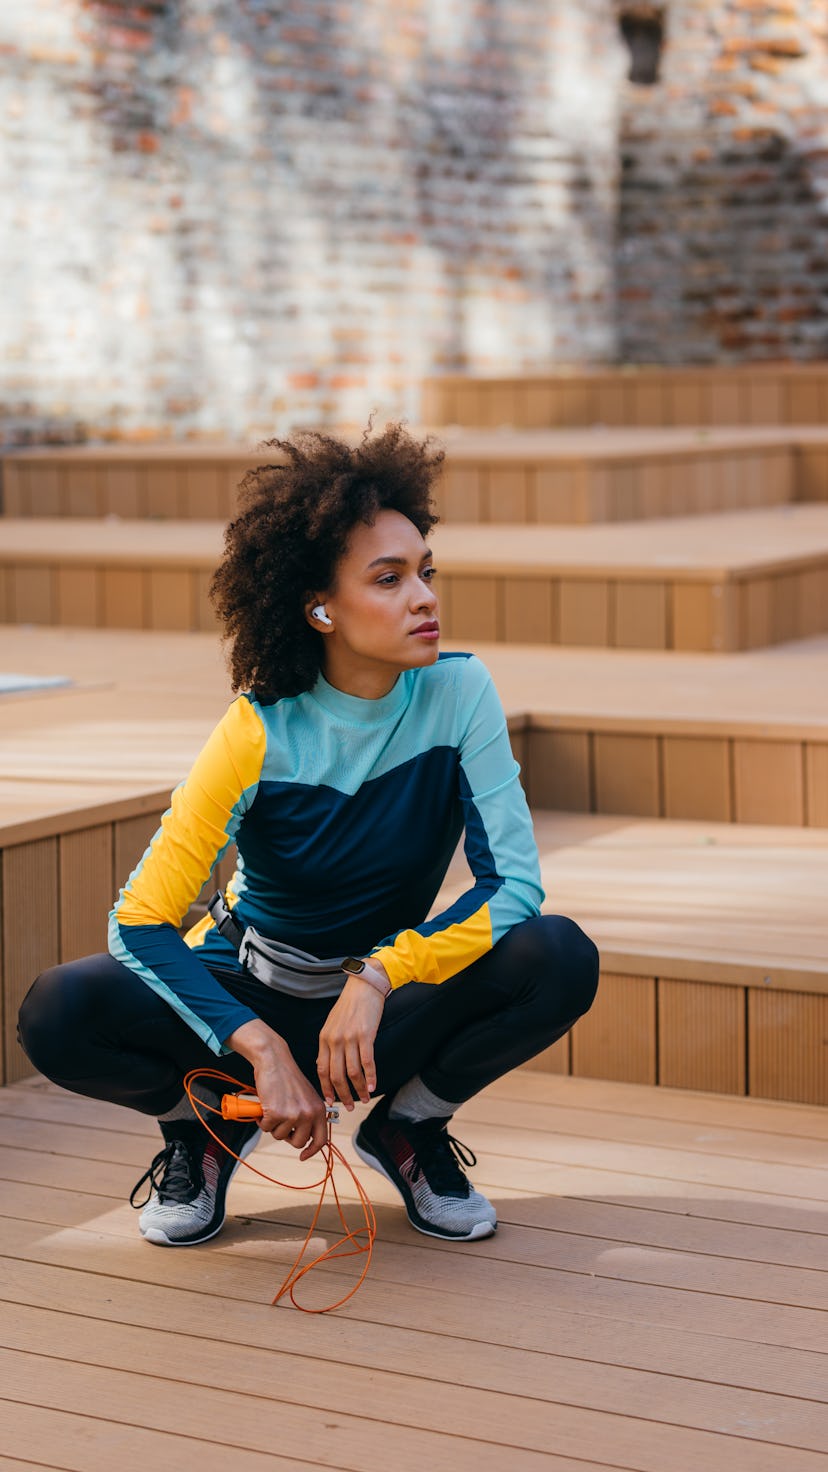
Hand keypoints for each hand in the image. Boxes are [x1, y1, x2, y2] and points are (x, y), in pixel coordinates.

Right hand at [225, 1018, 327, 1159]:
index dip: (311, 1151)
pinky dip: (262, 1120)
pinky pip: (266, 1128)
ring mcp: (293, 1114)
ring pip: (280, 1136)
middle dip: (287, 1136)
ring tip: (274, 1107)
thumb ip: (308, 1116)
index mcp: (319, 1110)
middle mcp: (309, 1114)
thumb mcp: (306, 1097)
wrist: (274, 1060)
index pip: (321, 1140)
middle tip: (281, 1122)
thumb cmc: (287, 1078)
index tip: (303, 1157)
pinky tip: (265, 1105)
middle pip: (298, 1142)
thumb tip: (304, 1139)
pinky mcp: (276, 1113)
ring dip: (273, 1125)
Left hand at [316, 967, 387, 1110]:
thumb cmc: (350, 1005)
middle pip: (336, 1075)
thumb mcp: (333, 1024)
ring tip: (365, 1099)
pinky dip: (370, 1077)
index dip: (326, 1088)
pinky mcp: (365, 1035)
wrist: (364, 986)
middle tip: (350, 1107)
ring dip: (359, 1089)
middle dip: (343, 1095)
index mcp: (324, 1039)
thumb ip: (330, 1043)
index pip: (321, 1070)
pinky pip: (367, 1062)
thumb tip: (328, 1064)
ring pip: (352, 1073)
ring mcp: (349, 1038)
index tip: (330, 1101)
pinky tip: (373, 1086)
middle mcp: (334, 1040)